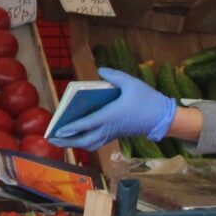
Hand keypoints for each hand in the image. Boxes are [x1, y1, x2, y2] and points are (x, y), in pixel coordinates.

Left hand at [50, 67, 178, 148]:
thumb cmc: (147, 99)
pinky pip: (97, 143)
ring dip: (75, 144)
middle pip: (84, 140)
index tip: (58, 131)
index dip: (71, 128)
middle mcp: (108, 128)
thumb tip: (100, 71)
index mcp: (110, 116)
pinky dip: (85, 142)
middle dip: (67, 141)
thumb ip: (114, 75)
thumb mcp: (131, 83)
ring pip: (90, 144)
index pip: (86, 124)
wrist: (162, 117)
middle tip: (52, 138)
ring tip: (61, 140)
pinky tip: (78, 137)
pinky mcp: (115, 135)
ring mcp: (112, 134)